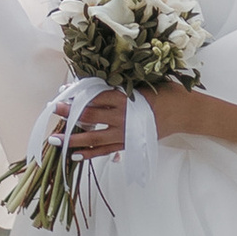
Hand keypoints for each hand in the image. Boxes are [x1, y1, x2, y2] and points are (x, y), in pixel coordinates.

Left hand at [57, 84, 199, 160]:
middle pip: (89, 115)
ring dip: (72, 138)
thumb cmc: (165, 93)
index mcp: (124, 98)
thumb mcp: (144, 82)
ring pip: (93, 136)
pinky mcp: (128, 143)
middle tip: (52, 111)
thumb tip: (100, 79)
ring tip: (55, 139)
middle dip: (68, 113)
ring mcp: (123, 133)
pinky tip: (75, 156)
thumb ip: (122, 83)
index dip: (76, 95)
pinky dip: (89, 153)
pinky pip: (105, 150)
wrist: (184, 113)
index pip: (94, 97)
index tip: (61, 92)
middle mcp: (121, 117)